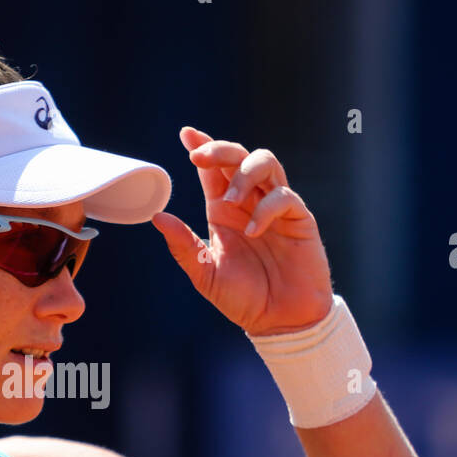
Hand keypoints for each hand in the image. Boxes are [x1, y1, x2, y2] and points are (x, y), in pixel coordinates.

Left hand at [152, 126, 334, 335]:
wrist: (279, 322)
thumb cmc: (243, 298)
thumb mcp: (205, 274)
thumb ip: (183, 246)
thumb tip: (158, 217)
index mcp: (223, 211)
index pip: (213, 170)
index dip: (203, 146)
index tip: (186, 134)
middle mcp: (249, 203)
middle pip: (239, 156)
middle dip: (219, 149)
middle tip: (199, 158)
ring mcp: (275, 208)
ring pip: (266, 163)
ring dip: (244, 173)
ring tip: (230, 200)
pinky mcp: (298, 219)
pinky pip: (283, 197)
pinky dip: (266, 208)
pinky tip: (254, 231)